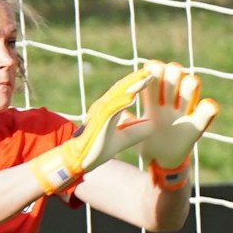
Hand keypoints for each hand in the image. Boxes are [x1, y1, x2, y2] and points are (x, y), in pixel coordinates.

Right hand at [30, 63, 159, 196]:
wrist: (79, 160)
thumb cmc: (98, 149)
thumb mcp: (123, 139)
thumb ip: (136, 131)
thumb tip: (153, 125)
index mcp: (108, 109)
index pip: (124, 92)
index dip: (137, 84)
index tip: (151, 77)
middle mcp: (102, 107)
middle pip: (121, 89)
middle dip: (135, 79)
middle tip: (151, 72)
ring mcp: (99, 113)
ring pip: (117, 95)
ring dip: (131, 86)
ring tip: (145, 78)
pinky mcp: (97, 122)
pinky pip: (110, 110)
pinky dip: (120, 102)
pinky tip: (132, 96)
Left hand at [136, 62, 219, 188]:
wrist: (162, 161)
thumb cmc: (147, 144)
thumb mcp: (132, 133)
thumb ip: (126, 122)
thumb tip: (120, 110)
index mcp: (154, 98)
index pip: (156, 70)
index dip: (154, 70)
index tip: (148, 82)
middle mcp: (171, 99)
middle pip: (175, 70)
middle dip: (170, 77)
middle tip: (163, 95)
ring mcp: (186, 110)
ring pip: (192, 82)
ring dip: (186, 88)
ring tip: (177, 106)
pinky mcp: (198, 124)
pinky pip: (209, 109)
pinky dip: (207, 108)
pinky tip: (194, 114)